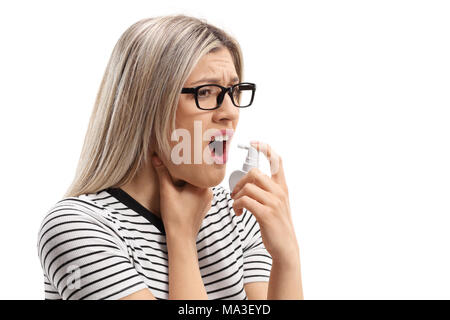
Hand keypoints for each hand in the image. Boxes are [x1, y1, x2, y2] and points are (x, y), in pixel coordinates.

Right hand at [152, 154, 212, 241]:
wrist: (181, 238)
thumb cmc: (175, 216)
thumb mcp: (166, 192)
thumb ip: (162, 173)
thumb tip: (156, 157)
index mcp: (203, 185)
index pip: (199, 166)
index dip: (192, 158)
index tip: (186, 150)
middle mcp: (209, 191)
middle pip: (199, 174)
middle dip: (190, 168)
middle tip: (181, 158)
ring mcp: (208, 199)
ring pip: (199, 183)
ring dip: (190, 178)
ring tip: (181, 171)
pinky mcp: (204, 205)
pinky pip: (199, 191)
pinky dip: (192, 187)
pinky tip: (183, 186)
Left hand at [231, 141, 298, 260]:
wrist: (285, 247)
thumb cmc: (276, 225)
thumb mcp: (276, 204)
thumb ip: (266, 191)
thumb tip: (248, 181)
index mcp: (282, 187)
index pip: (277, 160)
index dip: (265, 148)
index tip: (253, 143)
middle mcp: (279, 192)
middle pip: (255, 173)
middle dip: (240, 181)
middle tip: (235, 193)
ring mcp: (274, 203)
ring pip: (248, 187)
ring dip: (236, 196)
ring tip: (236, 206)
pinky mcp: (266, 214)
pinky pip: (245, 201)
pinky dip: (236, 205)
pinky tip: (238, 212)